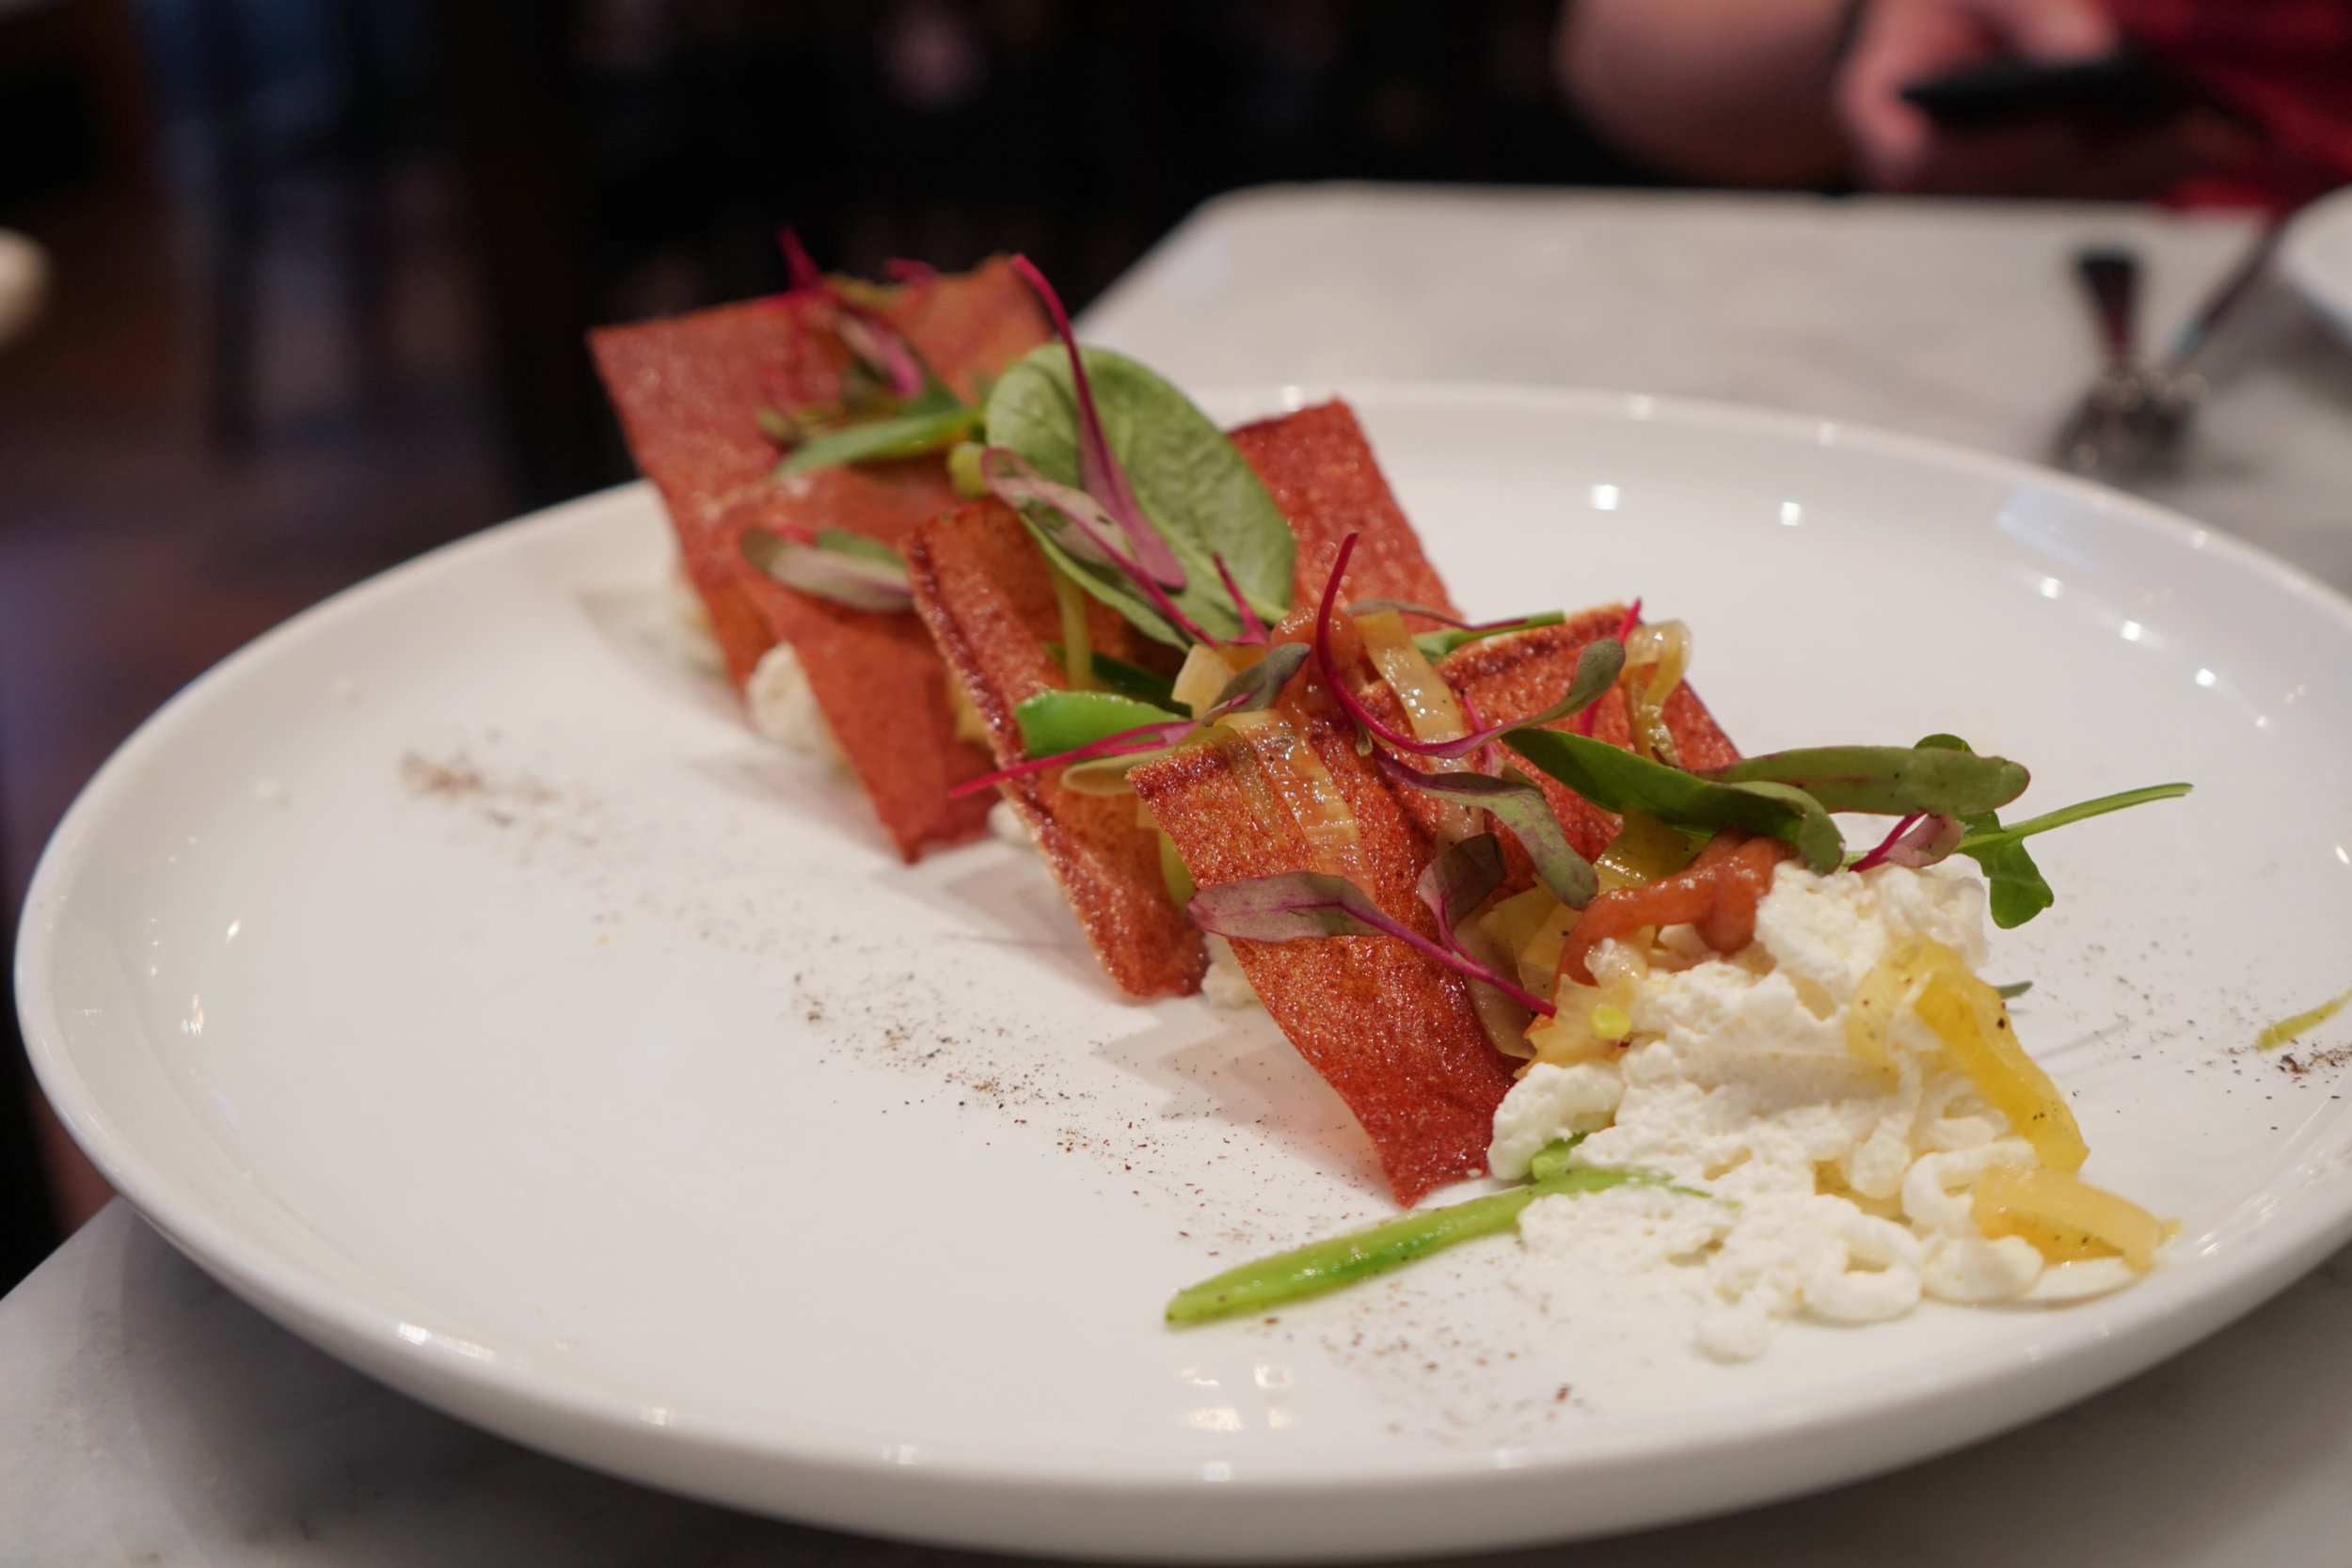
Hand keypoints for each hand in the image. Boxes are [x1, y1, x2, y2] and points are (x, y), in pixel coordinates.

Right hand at [1835, 0, 2253, 195]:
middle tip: (2192, 131)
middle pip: (2018, 195)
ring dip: (2144, 175)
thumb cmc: (1941, 3)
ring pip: (2063, 204)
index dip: (1998, 155)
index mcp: (1887, 131)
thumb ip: (2024, 11)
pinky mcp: (2029, 195)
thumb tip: (2089, 54)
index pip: (1925, 165)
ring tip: (2222, 137)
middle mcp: (1931, 184)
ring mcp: (1981, 198)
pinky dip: (2150, 171)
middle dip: (2110, 165)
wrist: (1927, 28)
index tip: (2063, 130)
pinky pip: (2091, 194)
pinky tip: (2212, 143)